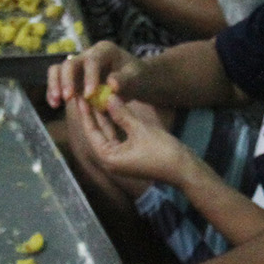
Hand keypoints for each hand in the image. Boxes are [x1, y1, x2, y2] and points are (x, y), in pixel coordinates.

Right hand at [45, 40, 136, 108]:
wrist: (136, 81)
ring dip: (55, 85)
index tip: (89, 95)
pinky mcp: (73, 78)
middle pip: (71, 63)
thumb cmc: (138, 77)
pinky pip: (58, 81)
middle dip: (67, 80)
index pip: (93, 60)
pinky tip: (54, 105)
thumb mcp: (137, 78)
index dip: (89, 76)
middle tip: (67, 98)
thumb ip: (126, 80)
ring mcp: (79, 66)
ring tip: (56, 103)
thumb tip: (111, 83)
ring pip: (59, 69)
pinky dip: (54, 91)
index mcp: (105, 50)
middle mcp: (88, 55)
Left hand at [72, 94, 190, 186]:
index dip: (85, 114)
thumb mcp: (140, 130)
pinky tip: (111, 110)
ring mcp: (120, 158)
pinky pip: (117, 136)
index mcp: (108, 158)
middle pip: (96, 133)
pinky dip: (114, 124)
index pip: (91, 132)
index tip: (80, 98)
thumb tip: (108, 97)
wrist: (183, 168)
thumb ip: (122, 114)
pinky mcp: (129, 155)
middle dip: (92, 115)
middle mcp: (110, 160)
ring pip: (107, 134)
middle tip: (85, 94)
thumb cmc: (161, 151)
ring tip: (96, 98)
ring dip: (102, 118)